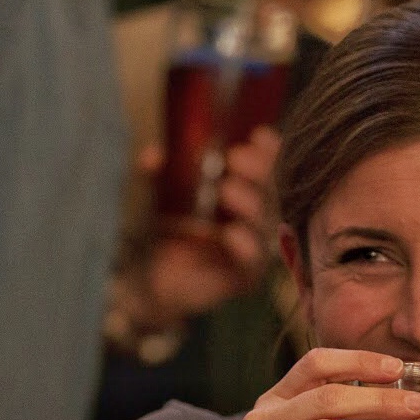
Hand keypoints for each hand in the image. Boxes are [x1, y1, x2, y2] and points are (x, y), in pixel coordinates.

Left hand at [134, 127, 280, 327]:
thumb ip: (152, 178)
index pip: (267, 169)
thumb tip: (154, 155)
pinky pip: (255, 261)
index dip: (270, 151)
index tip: (258, 134)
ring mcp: (251, 249)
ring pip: (268, 224)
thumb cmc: (155, 236)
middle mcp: (252, 220)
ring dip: (253, 203)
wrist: (145, 284)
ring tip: (226, 189)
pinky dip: (246, 245)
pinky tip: (230, 232)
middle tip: (236, 157)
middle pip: (274, 192)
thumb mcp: (152, 199)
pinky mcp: (244, 277)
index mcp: (241, 194)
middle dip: (262, 170)